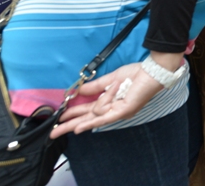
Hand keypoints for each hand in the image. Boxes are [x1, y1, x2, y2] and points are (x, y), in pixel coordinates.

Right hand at [51, 61, 167, 137]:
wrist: (152, 72)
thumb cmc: (135, 74)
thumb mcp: (111, 79)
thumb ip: (96, 86)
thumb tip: (79, 91)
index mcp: (108, 102)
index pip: (86, 111)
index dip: (72, 114)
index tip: (58, 118)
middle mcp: (111, 110)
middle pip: (86, 119)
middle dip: (69, 125)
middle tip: (53, 133)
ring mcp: (117, 112)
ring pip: (97, 112)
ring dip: (104, 97)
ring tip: (118, 86)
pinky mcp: (123, 111)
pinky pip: (106, 115)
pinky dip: (93, 121)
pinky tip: (80, 129)